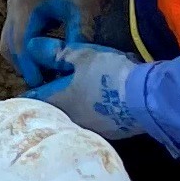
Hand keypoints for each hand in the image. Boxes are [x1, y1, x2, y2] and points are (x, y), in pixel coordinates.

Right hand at [2, 0, 124, 86]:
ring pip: (11, 42)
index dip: (30, 67)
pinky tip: (47, 57)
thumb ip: (77, 40)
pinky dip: (28, 48)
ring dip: (25, 58)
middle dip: (24, 66)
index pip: (20, 45)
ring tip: (47, 72)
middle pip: (9, 47)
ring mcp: (16, 6)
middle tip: (46, 83)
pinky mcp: (22, 8)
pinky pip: (18, 35)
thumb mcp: (84, 11)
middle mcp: (14, 6)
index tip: (44, 86)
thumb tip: (75, 69)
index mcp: (26, 5)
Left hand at [31, 41, 146, 143]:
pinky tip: (103, 103)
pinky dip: (95, 113)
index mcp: (60, 103)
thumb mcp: (83, 57)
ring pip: (75, 118)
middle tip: (56, 87)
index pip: (35, 98)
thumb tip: (32, 46)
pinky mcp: (112, 134)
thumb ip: (58, 54)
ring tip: (81, 93)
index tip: (32, 85)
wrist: (147, 99)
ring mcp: (92, 130)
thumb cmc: (109, 75)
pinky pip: (96, 122)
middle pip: (55, 110)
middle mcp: (71, 121)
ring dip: (75, 107)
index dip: (32, 89)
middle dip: (54, 99)